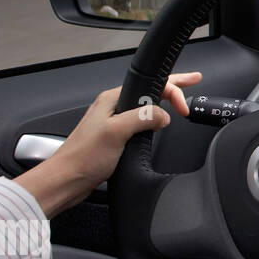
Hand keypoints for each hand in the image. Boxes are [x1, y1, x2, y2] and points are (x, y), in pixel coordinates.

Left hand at [15, 72, 202, 217]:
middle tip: (192, 79)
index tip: (184, 108)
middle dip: (172, 85)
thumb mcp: (116, 132)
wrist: (66, 180)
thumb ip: (143, 118)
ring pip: (146, 107)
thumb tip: (164, 115)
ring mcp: (114, 122)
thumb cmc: (83, 157)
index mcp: (113, 99)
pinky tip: (159, 124)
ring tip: (179, 99)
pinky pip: (140, 122)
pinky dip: (154, 120)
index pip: (151, 85)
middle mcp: (113, 108)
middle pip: (150, 91)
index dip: (173, 92)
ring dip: (163, 102)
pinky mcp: (116, 137)